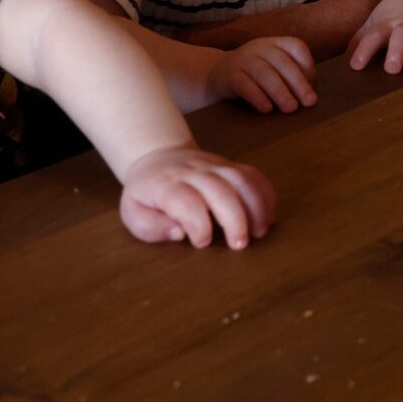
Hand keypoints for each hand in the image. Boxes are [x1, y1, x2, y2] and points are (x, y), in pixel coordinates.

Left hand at [118, 144, 276, 248]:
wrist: (157, 157)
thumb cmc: (146, 193)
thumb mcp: (133, 213)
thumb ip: (150, 227)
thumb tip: (179, 233)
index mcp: (167, 185)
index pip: (187, 202)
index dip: (198, 226)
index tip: (201, 243)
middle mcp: (194, 172)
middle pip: (221, 190)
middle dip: (235, 220)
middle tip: (240, 244)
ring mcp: (215, 166)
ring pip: (242, 180)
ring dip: (256, 207)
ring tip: (260, 231)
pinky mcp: (231, 166)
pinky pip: (254, 175)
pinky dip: (266, 195)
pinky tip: (269, 216)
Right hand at [215, 36, 318, 112]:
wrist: (216, 75)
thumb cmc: (254, 76)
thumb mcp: (273, 70)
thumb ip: (290, 78)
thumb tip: (310, 97)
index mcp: (274, 44)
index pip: (296, 47)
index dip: (307, 66)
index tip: (313, 86)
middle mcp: (259, 47)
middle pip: (282, 61)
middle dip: (298, 83)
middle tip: (309, 102)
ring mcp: (242, 59)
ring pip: (263, 73)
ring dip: (280, 91)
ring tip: (291, 108)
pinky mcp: (228, 75)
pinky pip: (244, 85)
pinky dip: (257, 97)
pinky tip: (267, 109)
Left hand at [348, 0, 402, 73]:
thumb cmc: (396, 12)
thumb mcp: (376, 21)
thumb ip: (361, 39)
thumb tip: (342, 59)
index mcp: (388, 23)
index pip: (374, 36)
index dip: (364, 50)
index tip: (355, 66)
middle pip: (401, 35)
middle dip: (397, 50)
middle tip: (392, 68)